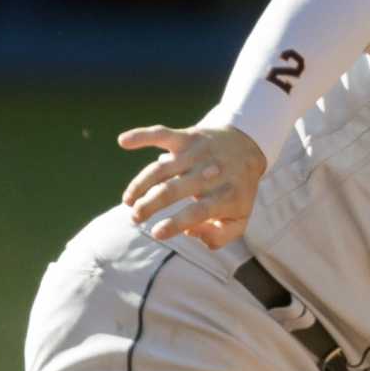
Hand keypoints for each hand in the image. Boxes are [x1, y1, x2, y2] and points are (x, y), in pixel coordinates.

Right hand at [117, 124, 265, 247]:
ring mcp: (198, 153)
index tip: (156, 233)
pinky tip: (123, 141)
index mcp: (227, 196)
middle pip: (173, 190)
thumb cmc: (236, 191)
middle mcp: (212, 172)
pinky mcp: (187, 137)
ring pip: (161, 169)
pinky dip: (142, 135)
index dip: (176, 223)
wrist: (247, 147)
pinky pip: (162, 134)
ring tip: (128, 201)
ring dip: (140, 184)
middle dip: (150, 205)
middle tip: (135, 218)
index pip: (199, 212)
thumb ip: (220, 236)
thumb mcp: (240, 219)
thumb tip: (189, 233)